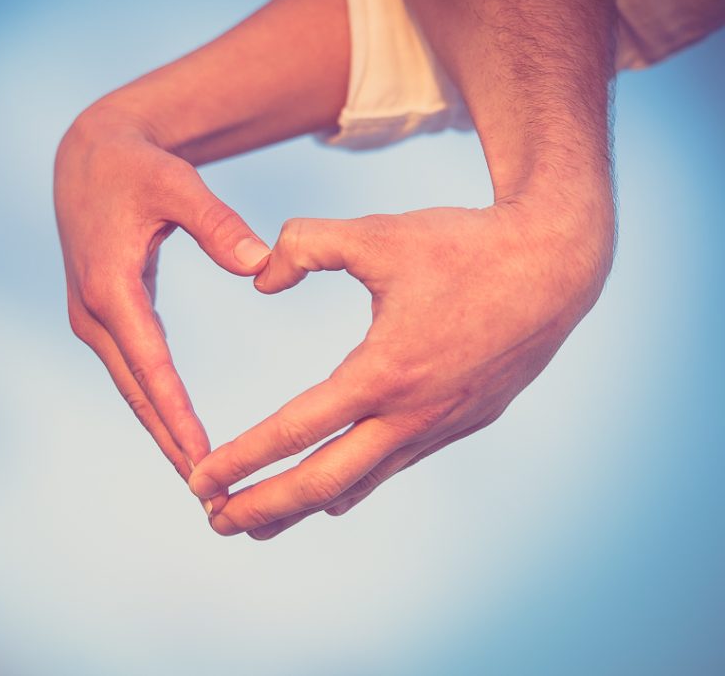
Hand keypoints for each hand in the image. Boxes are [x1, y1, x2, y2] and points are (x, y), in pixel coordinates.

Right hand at [54, 108, 269, 504]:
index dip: (177, 415)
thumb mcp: (177, 182)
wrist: (87, 156)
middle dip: (172, 446)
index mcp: (111, 286)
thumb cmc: (135, 166)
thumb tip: (261, 264)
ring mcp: (92, 319)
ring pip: (132, 390)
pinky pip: (133, 373)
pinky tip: (181, 436)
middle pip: (138, 394)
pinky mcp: (101, 317)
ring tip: (199, 484)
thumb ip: (217, 223)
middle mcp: (93, 313)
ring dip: (162, 435)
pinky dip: (156, 407)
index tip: (203, 461)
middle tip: (208, 499)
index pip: (150, 365)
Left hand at [188, 198, 613, 537]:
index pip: (296, 431)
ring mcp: (439, 427)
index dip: (241, 460)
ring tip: (258, 520)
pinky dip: (353, 485)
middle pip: (323, 484)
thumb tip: (260, 281)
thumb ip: (305, 245)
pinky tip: (332, 494)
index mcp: (384, 372)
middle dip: (263, 508)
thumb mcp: (377, 233)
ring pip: (359, 485)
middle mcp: (411, 415)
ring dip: (304, 507)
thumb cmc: (465, 246)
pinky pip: (394, 468)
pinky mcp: (460, 425)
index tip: (199, 479)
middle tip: (214, 522)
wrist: (557, 265)